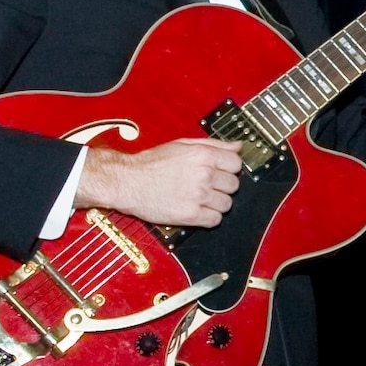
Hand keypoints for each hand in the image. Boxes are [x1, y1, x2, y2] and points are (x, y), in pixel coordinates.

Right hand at [77, 138, 242, 227]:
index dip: (229, 168)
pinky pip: (215, 220)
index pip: (236, 164)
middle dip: (222, 186)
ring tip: (200, 198)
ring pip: (227, 204)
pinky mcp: (190, 215)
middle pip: (233, 185)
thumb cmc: (151, 163)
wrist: (127, 181)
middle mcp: (204, 174)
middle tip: (208, 186)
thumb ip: (213, 145)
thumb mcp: (182, 145)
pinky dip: (209, 218)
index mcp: (203, 155)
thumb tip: (238, 146)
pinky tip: (197, 210)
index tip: (221, 172)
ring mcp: (198, 196)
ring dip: (216, 203)